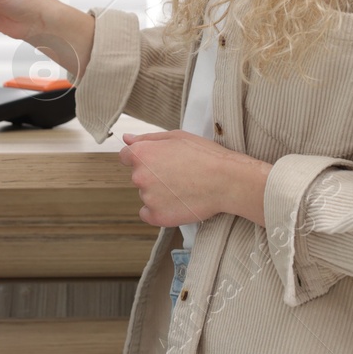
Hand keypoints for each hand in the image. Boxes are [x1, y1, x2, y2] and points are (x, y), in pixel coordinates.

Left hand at [117, 130, 270, 228]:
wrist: (226, 181)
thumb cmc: (204, 155)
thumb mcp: (175, 137)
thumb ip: (147, 138)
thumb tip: (126, 139)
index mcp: (141, 154)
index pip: (126, 157)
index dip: (144, 158)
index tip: (160, 162)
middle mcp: (139, 176)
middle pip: (138, 176)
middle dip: (153, 175)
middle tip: (179, 174)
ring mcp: (148, 198)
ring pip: (147, 195)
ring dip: (159, 193)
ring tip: (184, 188)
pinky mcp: (157, 216)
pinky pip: (148, 214)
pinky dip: (159, 211)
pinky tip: (176, 203)